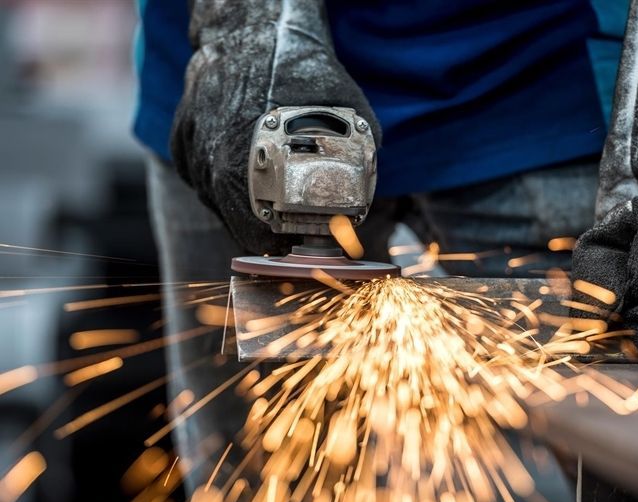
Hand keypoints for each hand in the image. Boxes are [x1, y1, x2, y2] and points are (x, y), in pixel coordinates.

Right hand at [170, 0, 379, 254]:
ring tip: (268, 185)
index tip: (296, 238)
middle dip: (264, 223)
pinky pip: (200, 177)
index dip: (282, 241)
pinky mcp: (178, 140)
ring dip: (242, 201)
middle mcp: (208, 168)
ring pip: (216, 201)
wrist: (253, 28)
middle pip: (236, 222)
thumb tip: (363, 198)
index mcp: (241, 172)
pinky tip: (243, 162)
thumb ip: (357, 163)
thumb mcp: (348, 117)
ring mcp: (189, 153)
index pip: (258, 236)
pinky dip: (221, 177)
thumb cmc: (300, 70)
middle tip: (288, 218)